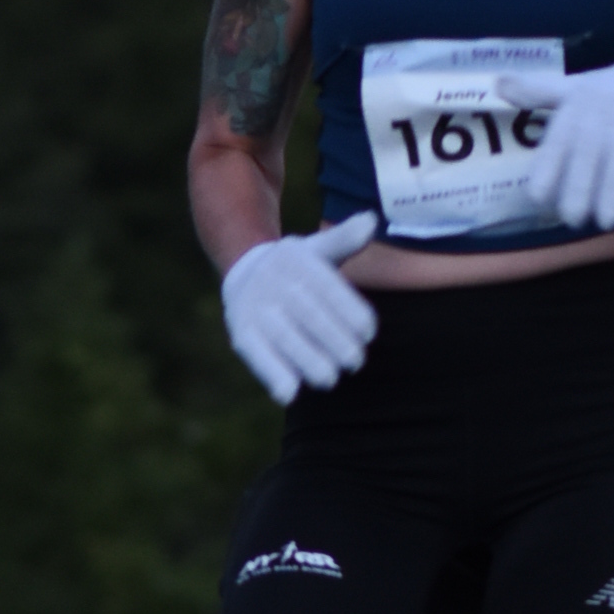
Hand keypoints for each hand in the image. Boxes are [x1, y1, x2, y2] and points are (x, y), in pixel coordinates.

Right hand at [220, 214, 381, 403]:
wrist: (246, 272)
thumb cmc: (297, 267)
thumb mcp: (318, 248)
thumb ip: (344, 239)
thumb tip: (371, 220)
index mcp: (296, 260)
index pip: (327, 287)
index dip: (350, 310)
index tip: (369, 332)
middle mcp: (274, 282)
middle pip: (308, 314)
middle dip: (334, 340)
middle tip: (356, 362)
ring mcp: (256, 308)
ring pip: (284, 337)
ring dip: (308, 360)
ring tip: (331, 378)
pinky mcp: (242, 333)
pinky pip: (257, 354)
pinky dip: (272, 374)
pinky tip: (290, 393)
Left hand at [522, 46, 613, 231]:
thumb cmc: (612, 90)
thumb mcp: (575, 85)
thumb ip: (538, 92)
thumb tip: (496, 83)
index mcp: (577, 99)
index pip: (559, 137)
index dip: (548, 168)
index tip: (536, 197)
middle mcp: (602, 107)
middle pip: (588, 152)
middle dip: (580, 189)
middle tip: (572, 220)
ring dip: (611, 195)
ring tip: (604, 224)